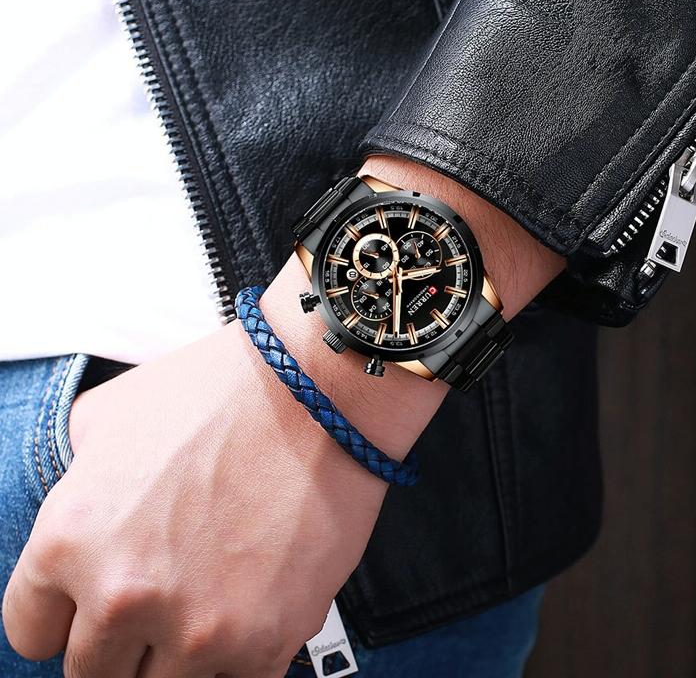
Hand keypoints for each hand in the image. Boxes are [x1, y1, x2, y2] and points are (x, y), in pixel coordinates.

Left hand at [2, 258, 444, 677]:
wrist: (321, 390)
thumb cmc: (224, 389)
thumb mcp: (114, 412)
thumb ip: (77, 478)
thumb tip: (84, 510)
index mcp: (71, 539)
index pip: (31, 631)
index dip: (65, 610)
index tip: (91, 602)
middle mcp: (124, 595)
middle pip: (93, 671)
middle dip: (122, 635)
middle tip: (162, 590)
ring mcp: (198, 628)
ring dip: (180, 649)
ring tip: (212, 595)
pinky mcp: (266, 641)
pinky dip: (237, 654)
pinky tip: (251, 603)